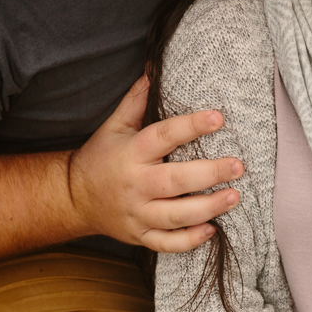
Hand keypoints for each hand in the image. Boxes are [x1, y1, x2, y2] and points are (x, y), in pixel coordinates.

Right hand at [67, 75, 244, 252]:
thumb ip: (137, 100)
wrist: (73, 198)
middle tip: (238, 165)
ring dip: (208, 208)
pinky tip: (212, 230)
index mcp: (132, 152)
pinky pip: (167, 243)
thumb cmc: (101, 156)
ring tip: (235, 196)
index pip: (164, 136)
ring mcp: (137, 213)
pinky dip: (190, 240)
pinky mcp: (140, 235)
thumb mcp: (115, 125)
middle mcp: (135, 184)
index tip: (219, 117)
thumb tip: (154, 68)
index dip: (192, 126)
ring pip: (175, 216)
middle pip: (176, 181)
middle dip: (210, 174)